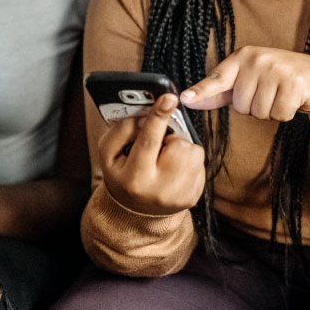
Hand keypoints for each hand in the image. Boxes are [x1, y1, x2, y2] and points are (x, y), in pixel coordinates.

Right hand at [98, 94, 205, 216]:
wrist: (136, 211)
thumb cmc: (122, 174)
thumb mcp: (109, 153)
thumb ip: (123, 129)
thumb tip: (147, 116)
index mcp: (134, 177)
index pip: (148, 141)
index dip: (159, 117)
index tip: (169, 98)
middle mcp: (159, 189)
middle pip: (178, 144)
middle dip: (170, 139)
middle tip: (158, 148)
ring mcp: (179, 195)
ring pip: (194, 151)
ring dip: (181, 149)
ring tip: (165, 160)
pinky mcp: (194, 196)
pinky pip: (200, 163)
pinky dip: (188, 161)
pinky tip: (173, 170)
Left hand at [181, 47, 309, 119]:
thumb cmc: (274, 78)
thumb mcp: (246, 79)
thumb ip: (218, 92)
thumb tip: (189, 100)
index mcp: (242, 57)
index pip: (217, 78)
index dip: (201, 91)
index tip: (184, 98)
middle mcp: (257, 60)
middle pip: (241, 105)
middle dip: (254, 107)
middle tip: (268, 93)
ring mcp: (276, 70)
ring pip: (260, 112)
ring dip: (269, 111)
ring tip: (278, 95)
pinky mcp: (294, 82)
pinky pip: (279, 114)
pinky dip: (284, 113)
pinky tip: (290, 99)